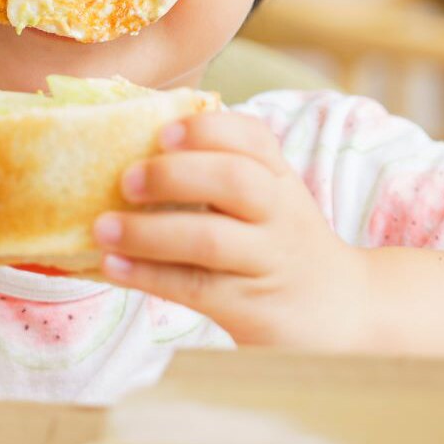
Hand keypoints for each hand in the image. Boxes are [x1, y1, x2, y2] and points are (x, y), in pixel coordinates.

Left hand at [93, 111, 367, 348]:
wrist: (340, 314)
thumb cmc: (281, 246)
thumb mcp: (270, 201)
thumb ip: (223, 173)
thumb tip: (131, 149)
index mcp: (280, 179)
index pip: (253, 138)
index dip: (206, 129)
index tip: (162, 132)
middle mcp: (280, 215)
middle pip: (234, 181)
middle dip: (173, 175)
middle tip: (125, 180)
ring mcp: (267, 263)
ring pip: (210, 240)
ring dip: (148, 232)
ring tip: (103, 228)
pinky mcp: (250, 308)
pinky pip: (194, 288)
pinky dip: (148, 275)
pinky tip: (114, 266)